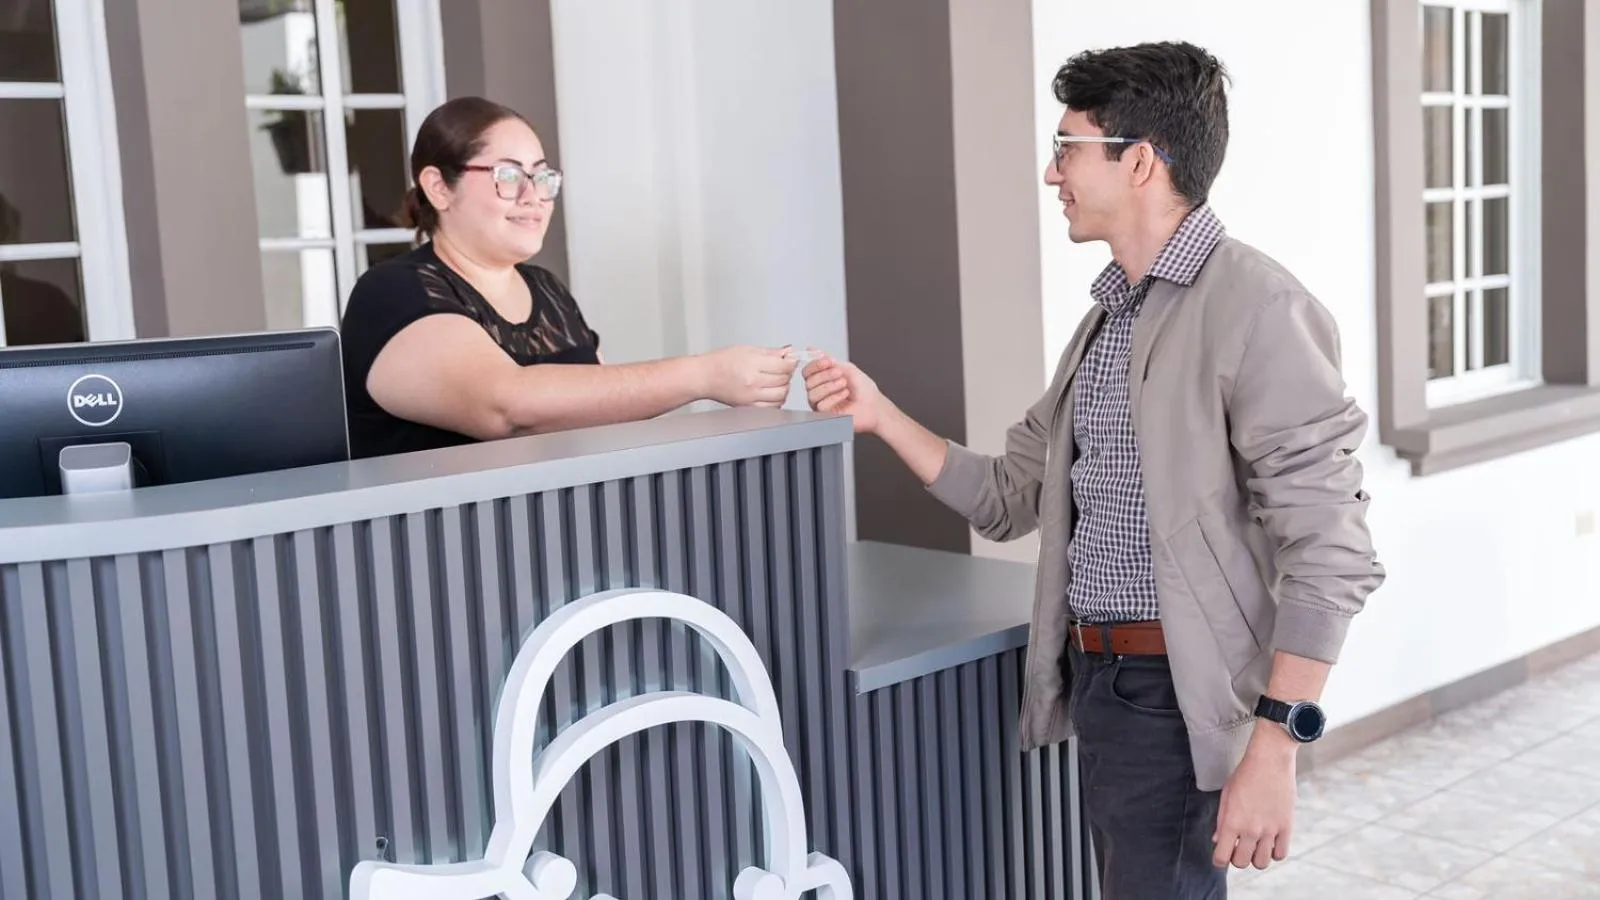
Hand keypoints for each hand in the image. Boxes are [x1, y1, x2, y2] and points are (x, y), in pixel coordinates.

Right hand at [697, 345, 796, 406]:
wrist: (705, 377)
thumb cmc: (721, 362)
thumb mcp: (747, 349)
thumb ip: (770, 352)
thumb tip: (787, 351)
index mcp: (753, 365)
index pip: (783, 366)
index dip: (791, 362)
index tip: (790, 360)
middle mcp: (753, 382)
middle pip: (784, 380)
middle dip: (788, 373)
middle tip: (783, 368)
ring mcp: (752, 397)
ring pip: (781, 395)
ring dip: (784, 387)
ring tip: (778, 380)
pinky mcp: (749, 407)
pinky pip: (772, 406)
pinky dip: (777, 400)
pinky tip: (772, 392)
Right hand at [802, 350, 885, 433]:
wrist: (874, 404)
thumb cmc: (864, 389)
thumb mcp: (846, 368)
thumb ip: (827, 359)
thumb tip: (811, 349)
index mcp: (822, 379)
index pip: (807, 371)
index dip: (815, 365)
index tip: (828, 361)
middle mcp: (819, 392)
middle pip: (808, 382)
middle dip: (825, 375)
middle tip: (840, 373)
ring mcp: (821, 404)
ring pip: (812, 394)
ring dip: (830, 386)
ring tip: (844, 384)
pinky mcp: (826, 416)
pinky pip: (821, 405)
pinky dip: (834, 398)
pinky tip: (845, 395)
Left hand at [1212, 723, 1297, 869]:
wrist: (1270, 760)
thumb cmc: (1245, 775)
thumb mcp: (1226, 795)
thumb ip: (1221, 820)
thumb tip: (1217, 840)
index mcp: (1232, 822)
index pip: (1222, 857)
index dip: (1218, 860)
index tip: (1220, 856)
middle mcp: (1250, 830)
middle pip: (1242, 863)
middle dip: (1237, 858)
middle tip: (1238, 847)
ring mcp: (1270, 830)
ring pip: (1262, 863)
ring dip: (1256, 857)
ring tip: (1255, 845)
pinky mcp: (1286, 826)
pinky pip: (1281, 854)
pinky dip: (1274, 852)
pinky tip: (1270, 842)